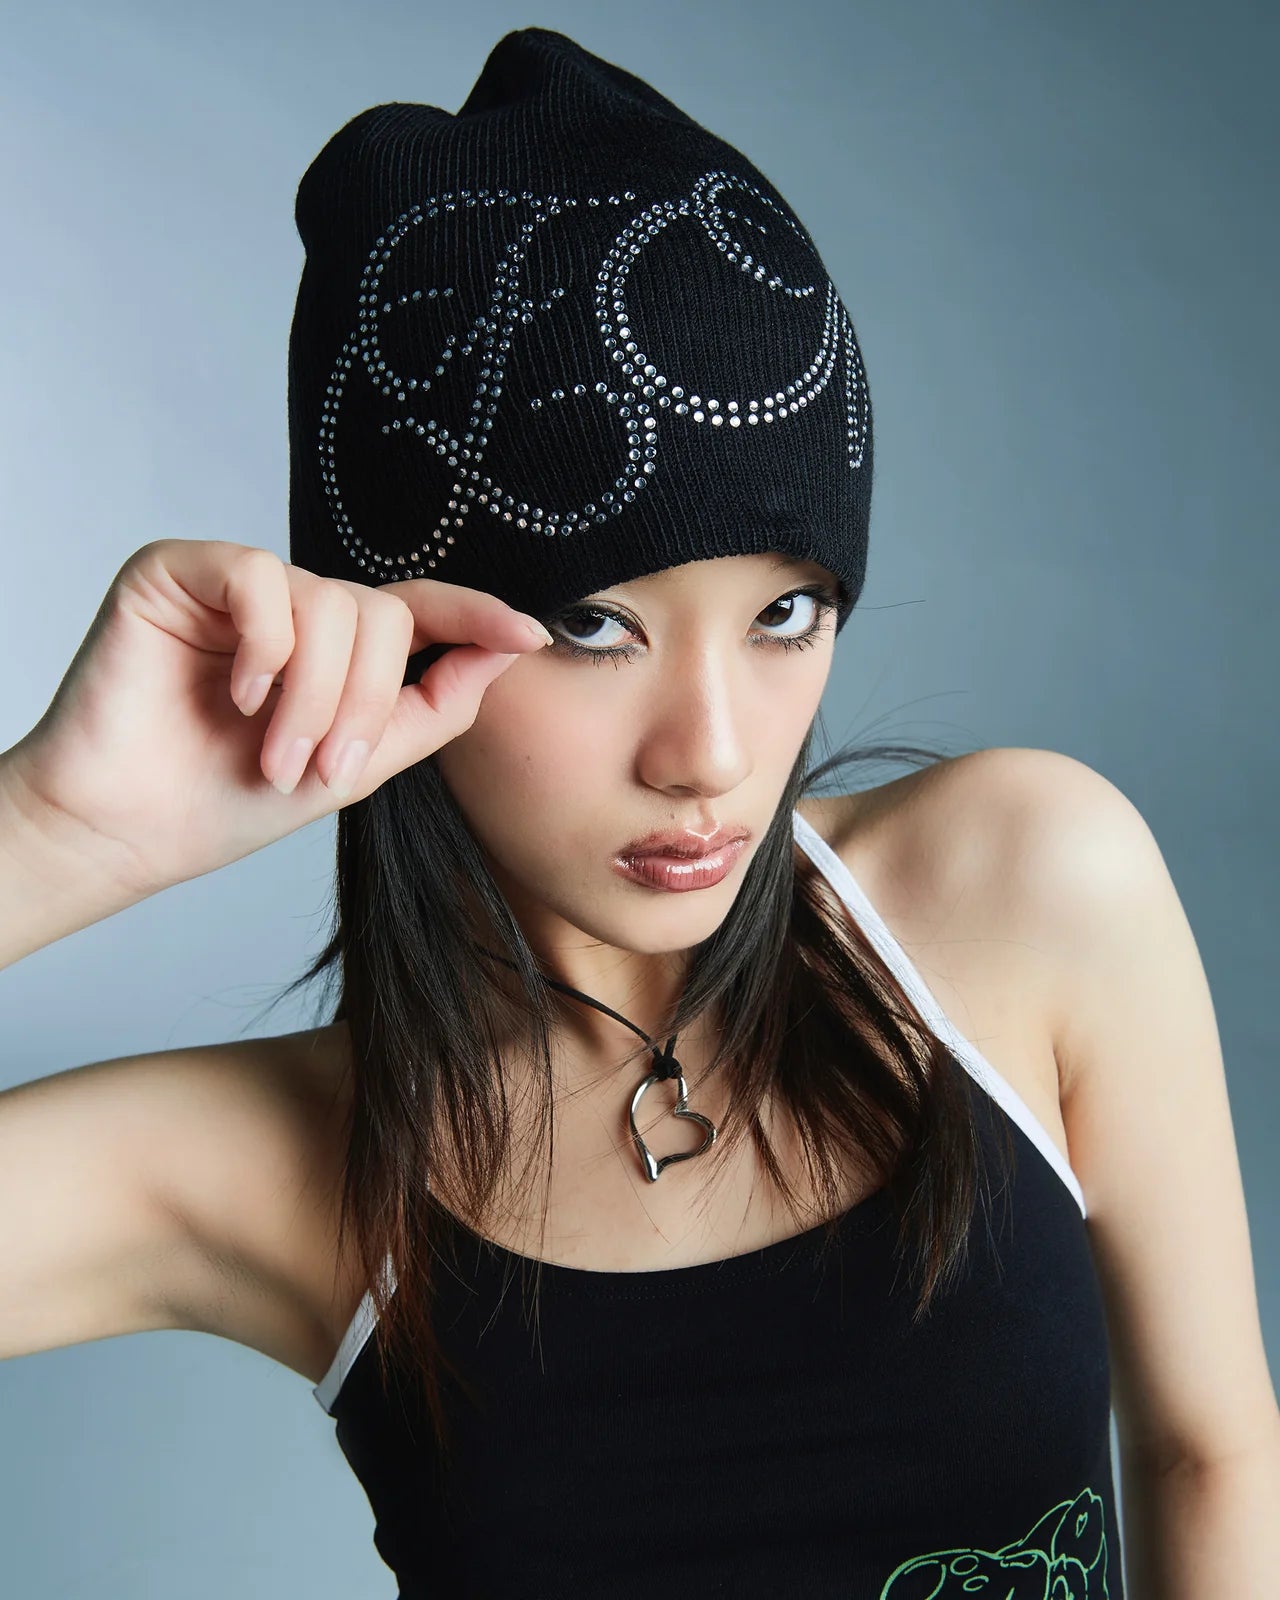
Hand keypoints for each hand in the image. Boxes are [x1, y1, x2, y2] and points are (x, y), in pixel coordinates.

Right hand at [5, 539, 550, 896]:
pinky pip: (261, 578)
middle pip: (382, 617)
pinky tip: (239, 692)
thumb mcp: (358, 764)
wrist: (131, 828)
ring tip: (274, 752)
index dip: (477, 615)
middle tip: (319, 769)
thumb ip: (432, 707)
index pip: (422, 610)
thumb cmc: (230, 799)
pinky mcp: (180, 570)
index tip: (531, 635)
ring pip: (329, 603)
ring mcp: (240, 584)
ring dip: (314, 695)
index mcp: (339, 648)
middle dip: (364, 703)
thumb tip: (505, 650)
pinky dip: (265, 647)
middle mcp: (296, 606)